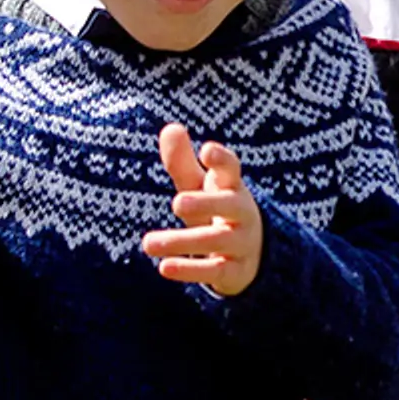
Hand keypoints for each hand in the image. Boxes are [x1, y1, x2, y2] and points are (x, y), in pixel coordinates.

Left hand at [144, 124, 261, 296]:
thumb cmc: (215, 210)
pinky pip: (215, 271)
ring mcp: (241, 242)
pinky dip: (190, 270)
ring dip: (183, 241)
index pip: (232, 169)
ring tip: (148, 243)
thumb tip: (171, 128)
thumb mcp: (198, 186)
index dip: (222, 160)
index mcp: (231, 186)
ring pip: (216, 240)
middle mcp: (241, 212)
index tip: (207, 151)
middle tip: (177, 202)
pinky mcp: (235, 270)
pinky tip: (164, 267)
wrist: (251, 255)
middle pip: (228, 205)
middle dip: (205, 203)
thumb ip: (182, 161)